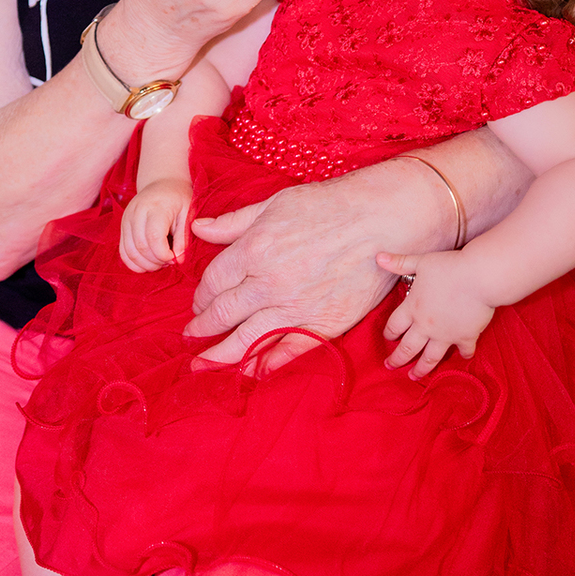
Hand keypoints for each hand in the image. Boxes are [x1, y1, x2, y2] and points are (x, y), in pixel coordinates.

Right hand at [120, 178, 192, 271]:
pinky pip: (123, 252)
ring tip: (160, 262)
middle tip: (169, 261)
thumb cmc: (179, 198)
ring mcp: (126, 220)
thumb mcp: (188, 214)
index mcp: (155, 207)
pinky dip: (135, 263)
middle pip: (140, 248)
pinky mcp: (122, 227)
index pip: (154, 238)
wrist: (162, 182)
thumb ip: (183, 238)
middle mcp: (136, 213)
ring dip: (146, 265)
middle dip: (156, 262)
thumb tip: (178, 260)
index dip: (164, 255)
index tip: (175, 257)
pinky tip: (149, 262)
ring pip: (130, 253)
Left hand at [186, 159, 453, 370]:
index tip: (200, 300)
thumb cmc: (330, 205)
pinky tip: (251, 371)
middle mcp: (269, 284)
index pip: (213, 282)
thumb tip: (198, 229)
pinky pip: (287, 351)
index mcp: (253, 251)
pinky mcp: (324, 325)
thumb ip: (234, 222)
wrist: (383, 219)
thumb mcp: (275, 204)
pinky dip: (266, 365)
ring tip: (203, 364)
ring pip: (247, 340)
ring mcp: (296, 308)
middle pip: (223, 314)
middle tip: (192, 335)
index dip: (201, 295)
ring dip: (220, 355)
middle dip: (202, 327)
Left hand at [376, 250, 494, 377]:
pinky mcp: (466, 337)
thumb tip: (378, 257)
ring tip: (414, 377)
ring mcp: (446, 335)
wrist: (479, 278)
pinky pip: (463, 351)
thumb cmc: (449, 267)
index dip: (389, 333)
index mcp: (412, 308)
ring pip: (430, 358)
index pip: (394, 326)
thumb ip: (399, 262)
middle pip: (407, 348)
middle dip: (398, 359)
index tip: (388, 339)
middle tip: (390, 366)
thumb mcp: (421, 261)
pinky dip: (463, 355)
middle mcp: (426, 326)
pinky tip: (462, 358)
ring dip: (421, 368)